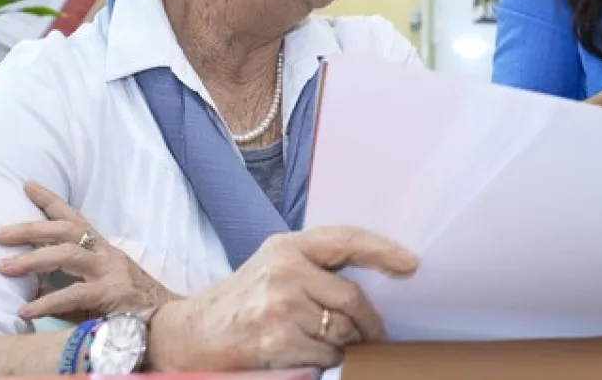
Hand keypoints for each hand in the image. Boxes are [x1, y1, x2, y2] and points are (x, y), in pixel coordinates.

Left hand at [0, 182, 177, 323]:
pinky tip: (25, 311)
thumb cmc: (126, 307)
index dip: (51, 201)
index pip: (75, 219)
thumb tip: (29, 288)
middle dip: (30, 228)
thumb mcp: (92, 290)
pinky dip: (47, 302)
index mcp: (102, 249)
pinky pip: (75, 294)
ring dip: (33, 259)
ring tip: (3, 268)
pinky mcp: (112, 292)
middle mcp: (106, 253)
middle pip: (66, 230)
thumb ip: (64, 285)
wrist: (165, 322)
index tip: (27, 185)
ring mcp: (110, 270)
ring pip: (68, 254)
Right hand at [149, 226, 417, 370]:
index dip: (383, 250)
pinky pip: (325, 355)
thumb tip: (378, 281)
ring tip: (322, 343)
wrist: (189, 335)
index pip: (347, 239)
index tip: (412, 264)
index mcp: (287, 247)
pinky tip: (304, 355)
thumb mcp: (275, 267)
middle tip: (374, 334)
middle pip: (352, 298)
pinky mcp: (275, 339)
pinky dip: (325, 361)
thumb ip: (317, 267)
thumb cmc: (243, 301)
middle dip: (367, 322)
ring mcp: (279, 305)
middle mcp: (283, 270)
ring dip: (344, 345)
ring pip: (341, 331)